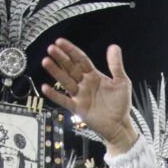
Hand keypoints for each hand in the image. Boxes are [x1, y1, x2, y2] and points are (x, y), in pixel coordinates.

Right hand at [42, 39, 136, 154]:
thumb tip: (113, 46)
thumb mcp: (122, 82)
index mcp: (94, 76)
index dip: (71, 51)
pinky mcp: (78, 108)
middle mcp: (84, 84)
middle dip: (61, 58)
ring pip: (65, 81)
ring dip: (55, 72)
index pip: (80, 60)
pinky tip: (45, 87)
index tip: (60, 42)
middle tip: (51, 49)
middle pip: (70, 68)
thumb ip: (116, 65)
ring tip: (46, 61)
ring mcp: (80, 96)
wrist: (120, 125)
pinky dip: (54, 95)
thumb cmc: (121, 104)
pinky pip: (64, 100)